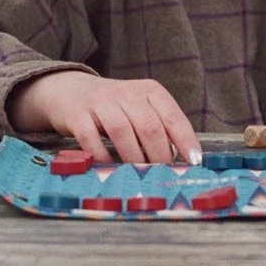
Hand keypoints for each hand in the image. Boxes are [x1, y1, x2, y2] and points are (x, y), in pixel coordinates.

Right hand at [8, 71, 201, 165]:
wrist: (71, 91)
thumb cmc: (115, 107)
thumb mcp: (140, 108)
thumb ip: (159, 127)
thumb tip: (181, 160)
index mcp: (149, 90)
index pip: (173, 116)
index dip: (186, 140)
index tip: (194, 161)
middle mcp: (126, 92)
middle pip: (149, 126)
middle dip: (160, 155)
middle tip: (162, 175)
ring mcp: (101, 102)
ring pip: (122, 132)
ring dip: (134, 158)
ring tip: (139, 174)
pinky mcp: (78, 114)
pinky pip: (91, 138)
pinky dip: (102, 157)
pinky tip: (109, 168)